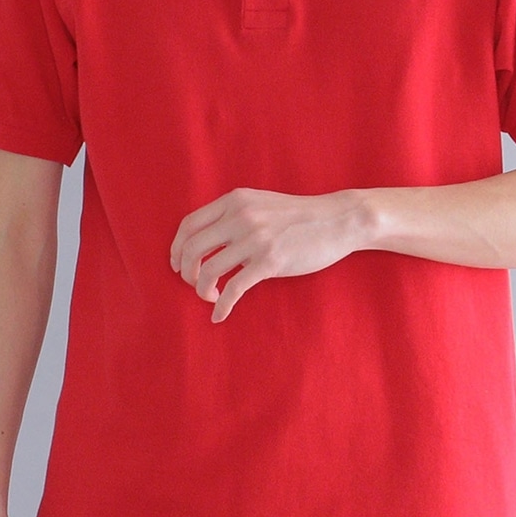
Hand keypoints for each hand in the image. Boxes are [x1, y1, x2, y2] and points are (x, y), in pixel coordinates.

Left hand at [170, 188, 365, 321]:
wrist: (338, 219)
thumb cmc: (300, 216)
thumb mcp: (261, 204)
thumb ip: (234, 215)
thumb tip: (206, 240)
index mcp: (234, 201)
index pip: (189, 225)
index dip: (177, 249)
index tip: (178, 265)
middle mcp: (240, 217)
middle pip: (192, 250)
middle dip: (186, 273)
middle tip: (193, 284)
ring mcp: (255, 239)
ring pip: (208, 271)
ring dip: (201, 290)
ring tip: (210, 297)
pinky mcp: (269, 261)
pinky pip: (233, 289)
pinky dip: (221, 306)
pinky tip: (219, 315)